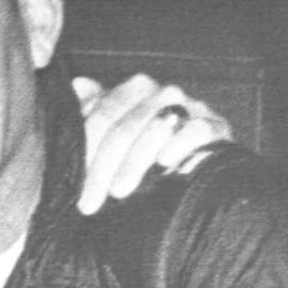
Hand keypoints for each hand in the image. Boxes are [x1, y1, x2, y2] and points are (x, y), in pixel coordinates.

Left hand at [73, 73, 231, 214]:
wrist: (193, 165)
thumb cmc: (142, 152)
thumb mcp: (114, 134)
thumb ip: (94, 111)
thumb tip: (77, 85)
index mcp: (133, 89)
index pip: (102, 115)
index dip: (85, 152)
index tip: (73, 189)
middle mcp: (161, 93)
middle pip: (124, 127)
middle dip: (103, 168)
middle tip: (89, 202)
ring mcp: (190, 106)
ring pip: (155, 129)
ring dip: (134, 162)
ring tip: (118, 192)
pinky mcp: (214, 125)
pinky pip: (195, 129)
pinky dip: (179, 144)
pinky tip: (164, 163)